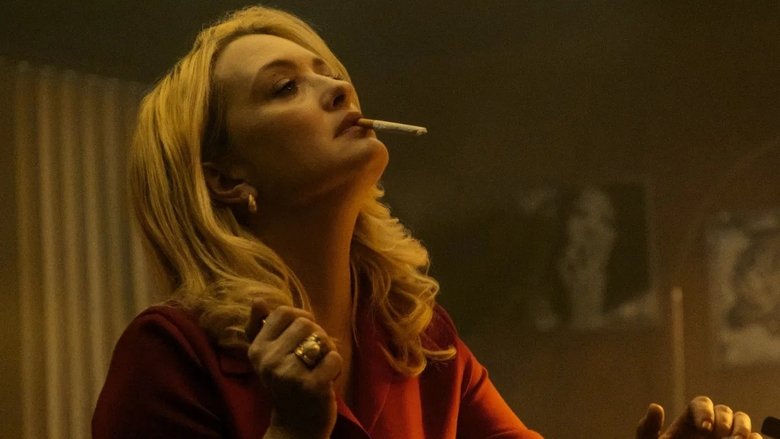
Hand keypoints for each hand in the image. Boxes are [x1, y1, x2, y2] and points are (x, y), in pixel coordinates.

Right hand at [245, 300, 341, 438]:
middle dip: (316, 335)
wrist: (296, 426)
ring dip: (327, 349)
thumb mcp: (268, 357)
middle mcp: (269, 360)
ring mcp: (290, 374)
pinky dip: (336, 365)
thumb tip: (258, 301)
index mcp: (257, 349)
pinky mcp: (312, 385)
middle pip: (305, 322)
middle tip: (313, 355)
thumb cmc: (285, 384)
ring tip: (320, 366)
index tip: (303, 335)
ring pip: (321, 338)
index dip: (300, 318)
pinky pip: (334, 357)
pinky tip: (327, 378)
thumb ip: (261, 328)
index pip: (284, 312)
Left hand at [636, 396, 760, 438]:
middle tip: (723, 438)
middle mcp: (711, 424)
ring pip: (742, 420)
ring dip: (742, 428)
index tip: (704, 428)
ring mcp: (726, 436)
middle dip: (725, 421)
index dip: (705, 411)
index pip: (701, 403)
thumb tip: (656, 407)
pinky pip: (754, 438)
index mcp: (690, 419)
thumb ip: (648, 428)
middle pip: (724, 410)